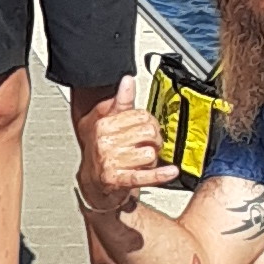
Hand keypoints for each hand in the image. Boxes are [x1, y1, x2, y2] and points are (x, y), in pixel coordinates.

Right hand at [79, 74, 178, 208]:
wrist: (93, 183)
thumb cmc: (101, 150)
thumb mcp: (107, 122)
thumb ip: (121, 102)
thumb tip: (127, 81)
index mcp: (104, 124)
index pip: (141, 116)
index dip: (150, 123)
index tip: (147, 130)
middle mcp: (105, 142)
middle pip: (148, 133)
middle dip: (154, 140)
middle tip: (148, 146)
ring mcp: (110, 161)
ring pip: (150, 154)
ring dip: (151, 159)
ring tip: (142, 160)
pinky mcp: (118, 180)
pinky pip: (145, 175)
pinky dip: (160, 174)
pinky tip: (170, 172)